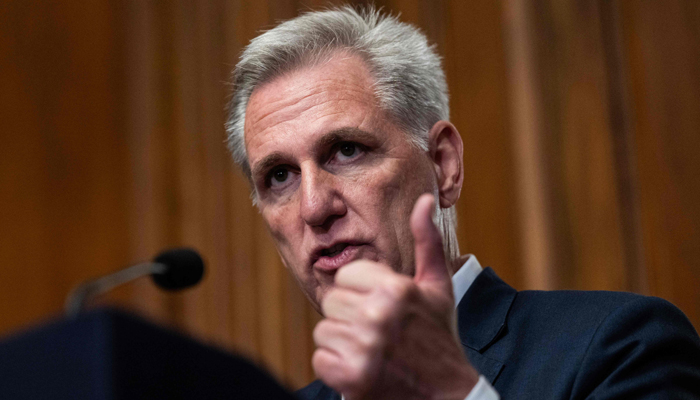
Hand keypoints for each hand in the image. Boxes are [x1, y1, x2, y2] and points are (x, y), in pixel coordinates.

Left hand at [312, 194, 478, 399]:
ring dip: (344, 344)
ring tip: (373, 351)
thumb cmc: (438, 337)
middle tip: (378, 333)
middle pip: (332, 302)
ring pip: (324, 331)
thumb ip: (426, 240)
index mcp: (396, 289)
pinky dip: (338, 369)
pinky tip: (364, 370)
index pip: (346, 275)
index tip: (383, 308)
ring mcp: (365, 348)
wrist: (446, 396)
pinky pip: (321, 361)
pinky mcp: (352, 378)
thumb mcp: (437, 287)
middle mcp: (379, 316)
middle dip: (351, 317)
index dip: (362, 291)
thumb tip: (424, 200)